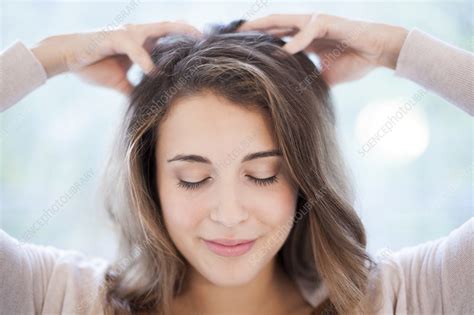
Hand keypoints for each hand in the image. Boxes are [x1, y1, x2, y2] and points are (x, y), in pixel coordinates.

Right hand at [31, 21, 200, 94]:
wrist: (68, 59)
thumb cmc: (94, 66)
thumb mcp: (121, 82)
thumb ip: (136, 89)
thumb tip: (148, 104)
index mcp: (141, 42)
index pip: (168, 36)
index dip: (185, 39)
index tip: (203, 48)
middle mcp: (137, 34)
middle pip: (168, 27)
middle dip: (188, 32)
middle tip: (206, 40)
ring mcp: (126, 34)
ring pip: (155, 30)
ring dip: (174, 37)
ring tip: (192, 46)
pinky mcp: (113, 39)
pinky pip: (132, 47)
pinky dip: (143, 59)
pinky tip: (153, 71)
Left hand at [239, 13, 407, 85]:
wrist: (378, 53)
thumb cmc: (354, 61)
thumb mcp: (324, 76)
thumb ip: (308, 80)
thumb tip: (296, 98)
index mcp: (304, 37)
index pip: (275, 34)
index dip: (258, 38)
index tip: (239, 47)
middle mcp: (306, 26)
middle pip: (273, 23)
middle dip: (253, 28)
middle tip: (231, 35)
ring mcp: (316, 22)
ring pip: (285, 20)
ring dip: (265, 27)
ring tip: (245, 34)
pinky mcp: (328, 23)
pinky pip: (309, 31)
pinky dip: (296, 41)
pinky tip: (283, 51)